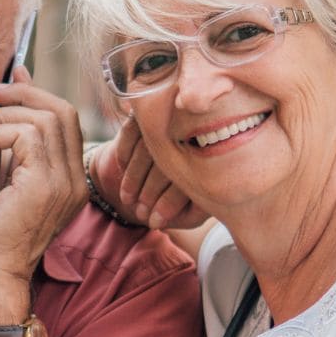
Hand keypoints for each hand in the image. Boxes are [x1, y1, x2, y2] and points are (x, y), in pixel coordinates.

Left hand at [0, 65, 86, 284]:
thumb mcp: (6, 174)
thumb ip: (13, 137)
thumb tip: (14, 86)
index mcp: (72, 176)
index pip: (66, 117)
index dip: (36, 93)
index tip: (5, 85)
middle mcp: (77, 179)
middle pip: (61, 110)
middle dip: (21, 95)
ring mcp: (66, 183)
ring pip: (44, 118)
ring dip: (2, 118)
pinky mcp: (45, 185)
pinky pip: (26, 135)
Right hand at [101, 114, 206, 229]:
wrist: (155, 176)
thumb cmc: (176, 199)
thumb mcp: (188, 212)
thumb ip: (185, 216)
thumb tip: (159, 220)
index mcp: (212, 158)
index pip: (192, 177)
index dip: (169, 203)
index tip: (154, 222)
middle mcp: (196, 133)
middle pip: (170, 161)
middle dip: (151, 192)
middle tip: (138, 213)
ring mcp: (172, 119)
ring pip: (149, 147)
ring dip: (135, 177)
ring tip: (127, 200)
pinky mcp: (148, 113)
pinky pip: (132, 131)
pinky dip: (125, 154)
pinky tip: (123, 170)